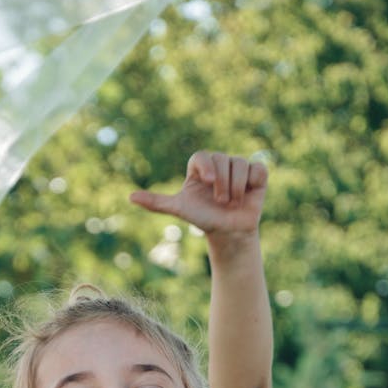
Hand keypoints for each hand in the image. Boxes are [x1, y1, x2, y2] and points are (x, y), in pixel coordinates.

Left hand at [129, 151, 266, 234]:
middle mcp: (219, 163)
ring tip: (232, 202)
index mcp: (200, 168)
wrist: (228, 232)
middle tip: (220, 202)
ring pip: (240, 163)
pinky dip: (252, 183)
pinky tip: (247, 194)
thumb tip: (130, 197)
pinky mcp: (257, 174)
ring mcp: (239, 167)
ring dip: (236, 187)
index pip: (202, 155)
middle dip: (222, 184)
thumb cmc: (203, 218)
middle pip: (223, 159)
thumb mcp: (180, 210)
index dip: (207, 165)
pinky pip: (257, 169)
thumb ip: (156, 203)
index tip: (209, 181)